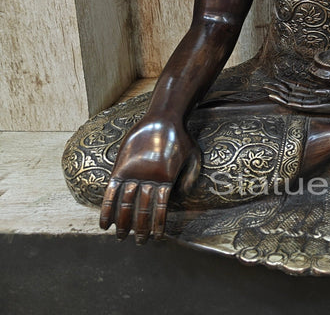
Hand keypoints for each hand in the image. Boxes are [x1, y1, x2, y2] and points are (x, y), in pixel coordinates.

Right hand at [99, 117, 200, 242]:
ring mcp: (133, 172)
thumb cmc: (181, 137)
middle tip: (139, 242)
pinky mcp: (120, 167)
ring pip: (126, 204)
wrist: (163, 117)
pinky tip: (104, 224)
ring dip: (123, 223)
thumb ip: (190, 177)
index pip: (161, 208)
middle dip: (140, 229)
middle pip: (142, 210)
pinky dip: (107, 209)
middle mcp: (149, 177)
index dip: (158, 225)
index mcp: (167, 177)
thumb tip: (182, 197)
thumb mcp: (194, 156)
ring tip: (122, 238)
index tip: (157, 239)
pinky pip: (111, 192)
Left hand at [265, 78, 329, 113]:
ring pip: (306, 95)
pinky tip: (298, 84)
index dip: (287, 99)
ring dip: (291, 91)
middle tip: (266, 87)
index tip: (273, 93)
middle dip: (283, 94)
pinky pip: (316, 91)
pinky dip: (304, 88)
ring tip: (277, 85)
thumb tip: (316, 91)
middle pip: (300, 100)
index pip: (303, 104)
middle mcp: (328, 104)